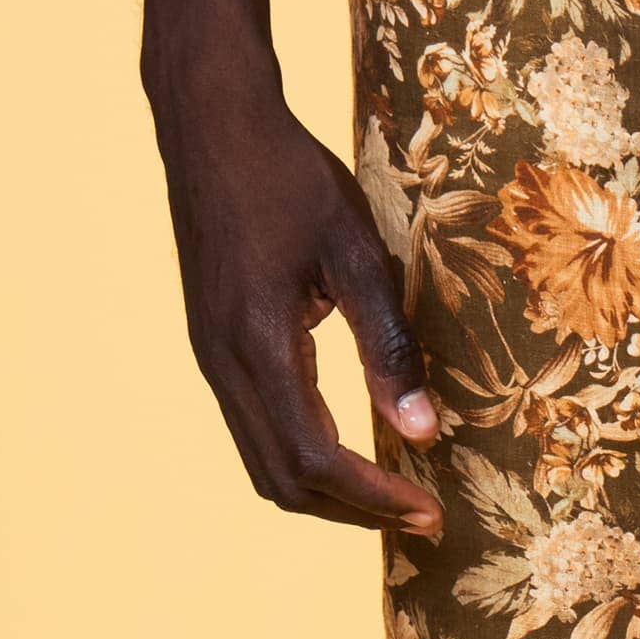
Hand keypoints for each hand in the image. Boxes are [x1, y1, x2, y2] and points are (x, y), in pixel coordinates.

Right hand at [155, 87, 441, 533]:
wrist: (211, 122)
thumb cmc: (288, 176)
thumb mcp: (355, 254)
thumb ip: (389, 346)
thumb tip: (424, 431)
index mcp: (256, 346)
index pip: (315, 460)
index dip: (373, 498)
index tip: (429, 512)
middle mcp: (222, 365)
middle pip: (282, 480)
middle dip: (352, 511)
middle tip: (420, 516)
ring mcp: (210, 357)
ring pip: (263, 462)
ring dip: (326, 490)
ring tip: (390, 492)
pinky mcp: (213, 344)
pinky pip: (254, 427)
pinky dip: (303, 454)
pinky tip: (350, 444)